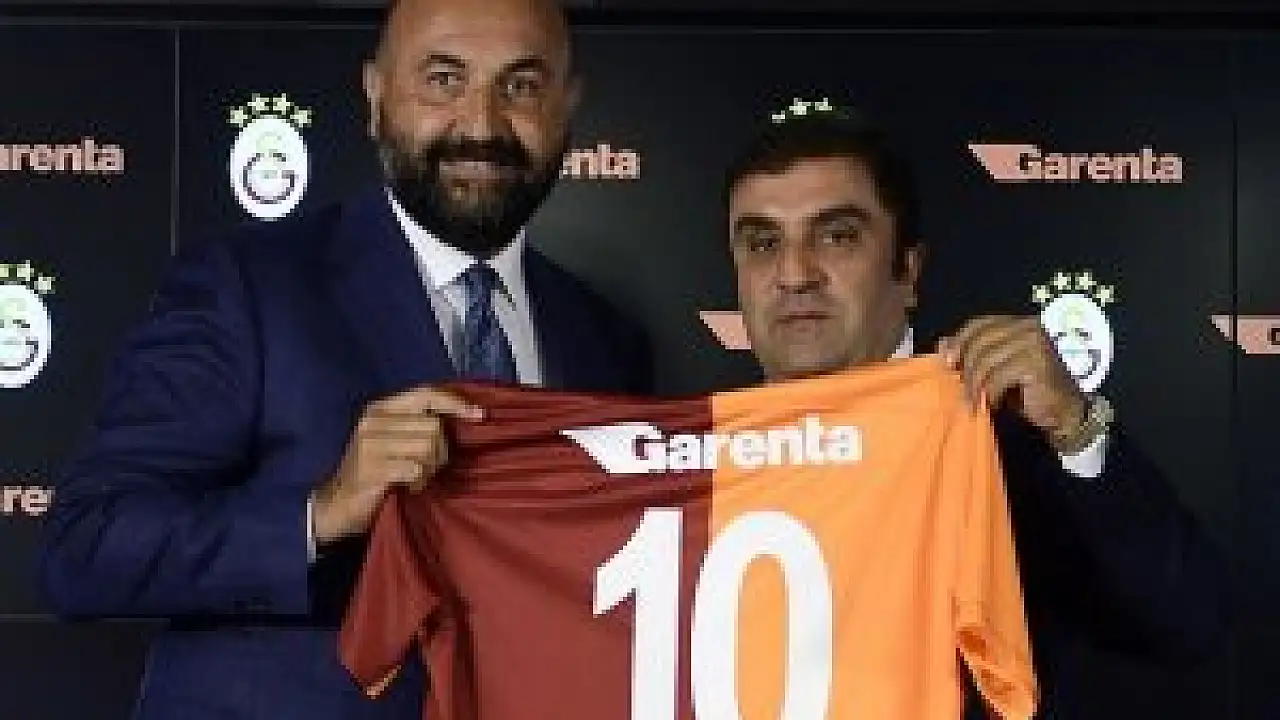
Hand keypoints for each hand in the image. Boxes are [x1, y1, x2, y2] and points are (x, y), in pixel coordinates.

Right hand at [312, 386, 482, 545]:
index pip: (427, 394)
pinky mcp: (372, 470)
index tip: (481, 416)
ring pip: (429, 447)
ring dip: (431, 467)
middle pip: (434, 426)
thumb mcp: (393, 438)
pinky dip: (420, 481)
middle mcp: (374, 421)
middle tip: (428, 467)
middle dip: (441, 451)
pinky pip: (416, 469)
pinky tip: (410, 486)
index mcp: (381, 408)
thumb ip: (420, 423)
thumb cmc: (375, 470)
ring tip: (417, 476)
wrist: (337, 505)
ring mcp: (370, 445)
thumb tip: (467, 414)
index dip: (457, 403)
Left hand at [937, 315, 1087, 450]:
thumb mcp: (997, 370)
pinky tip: (991, 405)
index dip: (959, 340)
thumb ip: (974, 355)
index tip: (945, 360)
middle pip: (980, 341)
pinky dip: (990, 393)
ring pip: (986, 360)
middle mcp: (1028, 328)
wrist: (1064, 413)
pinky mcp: (1036, 364)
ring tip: (972, 401)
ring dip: (974, 384)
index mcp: (1019, 324)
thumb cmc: (1028, 392)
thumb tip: (941, 345)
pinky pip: (998, 377)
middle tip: (957, 386)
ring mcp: (1034, 344)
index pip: (980, 324)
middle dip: (964, 365)